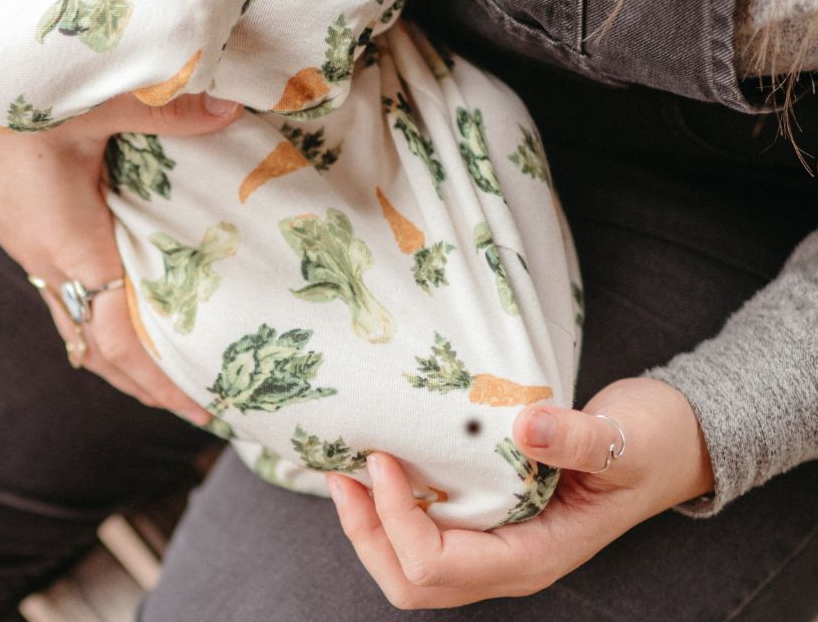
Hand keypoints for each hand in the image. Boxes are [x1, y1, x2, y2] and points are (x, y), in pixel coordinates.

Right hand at [0, 91, 242, 423]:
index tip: (203, 406)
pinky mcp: (27, 226)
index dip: (161, 377)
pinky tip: (132, 298)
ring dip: (124, 352)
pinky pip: (69, 290)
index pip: (118, 336)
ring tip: (174, 362)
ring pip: (79, 322)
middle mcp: (46, 258)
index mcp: (66, 243)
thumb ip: (164, 110)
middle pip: (97, 347)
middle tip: (202, 400)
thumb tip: (229, 111)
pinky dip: (104, 315)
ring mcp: (32, 245)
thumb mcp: (93, 99)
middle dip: (147, 381)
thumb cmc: (5, 92)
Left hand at [327, 376, 713, 607]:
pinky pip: (428, 538)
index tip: (382, 459)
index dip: (399, 519)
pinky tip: (379, 473)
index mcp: (536, 555)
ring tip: (346, 476)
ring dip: (372, 528)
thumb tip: (526, 427)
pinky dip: (392, 513)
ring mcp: (499, 546)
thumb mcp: (621, 438)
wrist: (670, 445)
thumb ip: (576, 438)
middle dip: (368, 536)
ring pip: (415, 569)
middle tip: (340, 476)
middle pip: (415, 583)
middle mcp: (510, 563)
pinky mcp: (491, 522)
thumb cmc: (649, 444)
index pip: (442, 566)